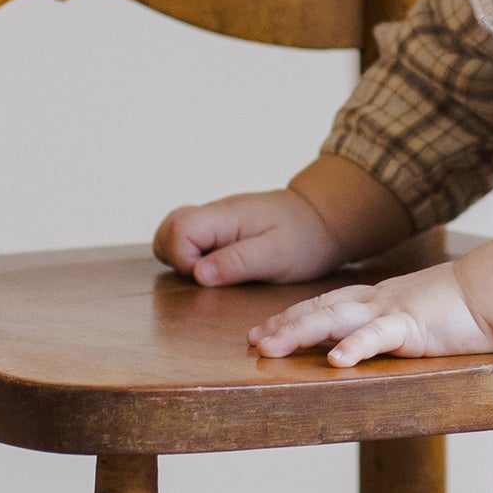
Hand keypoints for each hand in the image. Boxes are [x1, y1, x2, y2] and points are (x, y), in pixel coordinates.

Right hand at [154, 156, 413, 287]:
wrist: (325, 219)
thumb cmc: (306, 238)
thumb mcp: (277, 255)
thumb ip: (237, 263)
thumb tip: (197, 274)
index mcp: (225, 216)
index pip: (178, 230)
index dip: (183, 258)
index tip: (206, 277)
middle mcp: (214, 215)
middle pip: (167, 229)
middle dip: (174, 258)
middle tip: (206, 277)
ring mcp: (216, 222)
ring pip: (174, 234)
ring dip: (181, 258)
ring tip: (211, 275)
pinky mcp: (220, 232)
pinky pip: (190, 241)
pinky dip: (192, 256)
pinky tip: (217, 269)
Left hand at [248, 256, 492, 364]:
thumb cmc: (468, 305)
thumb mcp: (423, 313)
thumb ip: (401, 324)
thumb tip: (389, 339)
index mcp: (380, 298)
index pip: (327, 305)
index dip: (293, 316)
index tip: (264, 329)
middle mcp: (378, 301)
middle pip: (319, 309)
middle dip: (283, 325)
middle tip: (253, 342)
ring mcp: (392, 310)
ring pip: (334, 319)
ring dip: (298, 332)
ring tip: (270, 348)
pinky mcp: (413, 325)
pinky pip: (378, 336)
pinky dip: (355, 347)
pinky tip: (336, 361)